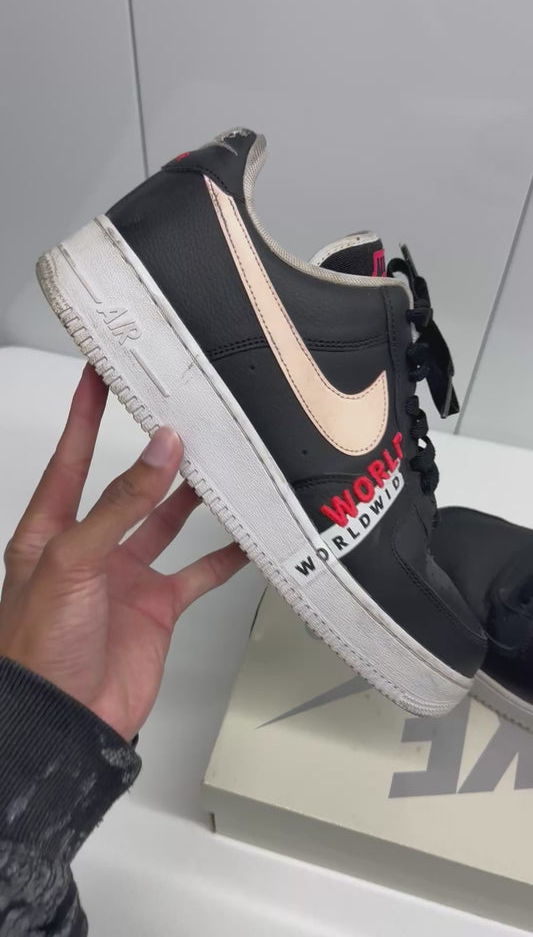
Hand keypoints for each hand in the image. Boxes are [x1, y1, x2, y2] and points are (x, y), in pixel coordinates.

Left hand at [0, 365, 246, 740]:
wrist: (64, 720)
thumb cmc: (39, 648)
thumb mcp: (72, 561)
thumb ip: (119, 506)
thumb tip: (160, 451)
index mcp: (51, 532)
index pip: (71, 459)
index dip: (84, 415)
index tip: (99, 375)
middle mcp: (89, 548)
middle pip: (126, 487)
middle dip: (153, 454)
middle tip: (181, 417)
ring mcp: (125, 577)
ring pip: (166, 523)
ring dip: (191, 497)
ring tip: (219, 464)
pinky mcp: (156, 607)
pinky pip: (197, 572)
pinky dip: (224, 557)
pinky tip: (245, 539)